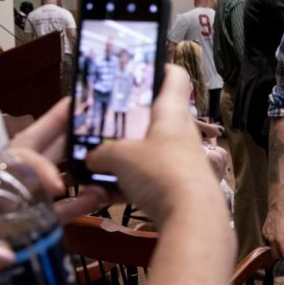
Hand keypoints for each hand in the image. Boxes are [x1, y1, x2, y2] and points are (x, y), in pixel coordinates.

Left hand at [0, 97, 107, 284]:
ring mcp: (3, 210)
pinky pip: (46, 221)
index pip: (15, 154)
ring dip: (75, 174)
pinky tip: (92, 204)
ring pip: (46, 186)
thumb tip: (6, 255)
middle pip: (36, 154)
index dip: (40, 162)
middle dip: (66, 136)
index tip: (57, 182)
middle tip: (100, 119)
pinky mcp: (9, 236)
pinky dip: (68, 213)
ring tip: (108, 164)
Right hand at [88, 66, 230, 232]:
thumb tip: (91, 159)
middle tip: (102, 122)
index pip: (174, 76)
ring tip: (96, 162)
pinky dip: (130, 183)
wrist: (192, 217)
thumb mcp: (119, 157)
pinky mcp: (178, 185)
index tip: (138, 69)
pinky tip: (106, 194)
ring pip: (149, 149)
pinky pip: (149, 177)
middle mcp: (180, 132)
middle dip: (128, 120)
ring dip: (125, 156)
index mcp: (171, 111)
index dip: (159, 67)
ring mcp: (181, 159)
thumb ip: (101, 153)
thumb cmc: (161, 173)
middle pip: (155, 116)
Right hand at [262, 207, 283, 261]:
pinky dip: (272, 243)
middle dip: (282, 256)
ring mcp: (266, 237)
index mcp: (281, 241)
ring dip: (276, 250)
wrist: (278, 209)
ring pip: (270, 249)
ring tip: (282, 244)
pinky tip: (277, 237)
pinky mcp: (263, 233)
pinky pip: (267, 242)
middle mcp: (272, 240)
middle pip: (275, 256)